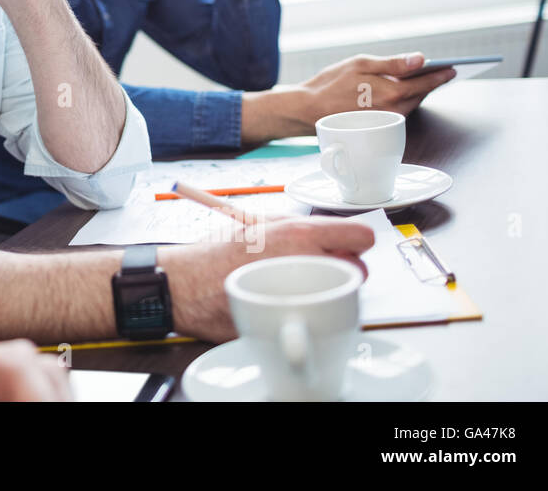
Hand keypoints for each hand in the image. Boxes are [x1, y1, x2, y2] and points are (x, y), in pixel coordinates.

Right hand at [156, 217, 374, 342]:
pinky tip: (286, 304)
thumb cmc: (216, 253)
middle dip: (344, 268)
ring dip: (329, 289)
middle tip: (319, 267)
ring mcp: (303, 298)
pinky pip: (318, 317)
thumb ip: (299, 228)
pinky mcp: (295, 324)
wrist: (185, 285)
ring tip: (298, 286)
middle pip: (360, 269)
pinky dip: (308, 312)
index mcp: (300, 235)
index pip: (361, 236)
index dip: (355, 241)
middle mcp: (307, 264)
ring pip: (343, 295)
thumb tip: (331, 234)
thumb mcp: (260, 223)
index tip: (347, 245)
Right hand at [296, 52, 455, 124]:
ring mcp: (389, 121)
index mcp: (393, 93)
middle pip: (421, 94)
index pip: (426, 83)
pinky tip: (404, 90)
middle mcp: (395, 111)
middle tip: (442, 71)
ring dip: (420, 91)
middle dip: (432, 82)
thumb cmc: (332, 83)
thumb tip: (420, 59)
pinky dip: (406, 99)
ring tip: (424, 78)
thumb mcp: (361, 64)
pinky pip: (401, 110)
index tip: (453, 68)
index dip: (440, 74)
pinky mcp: (381, 126)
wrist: (309, 109)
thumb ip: (393, 63)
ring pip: (412, 103)